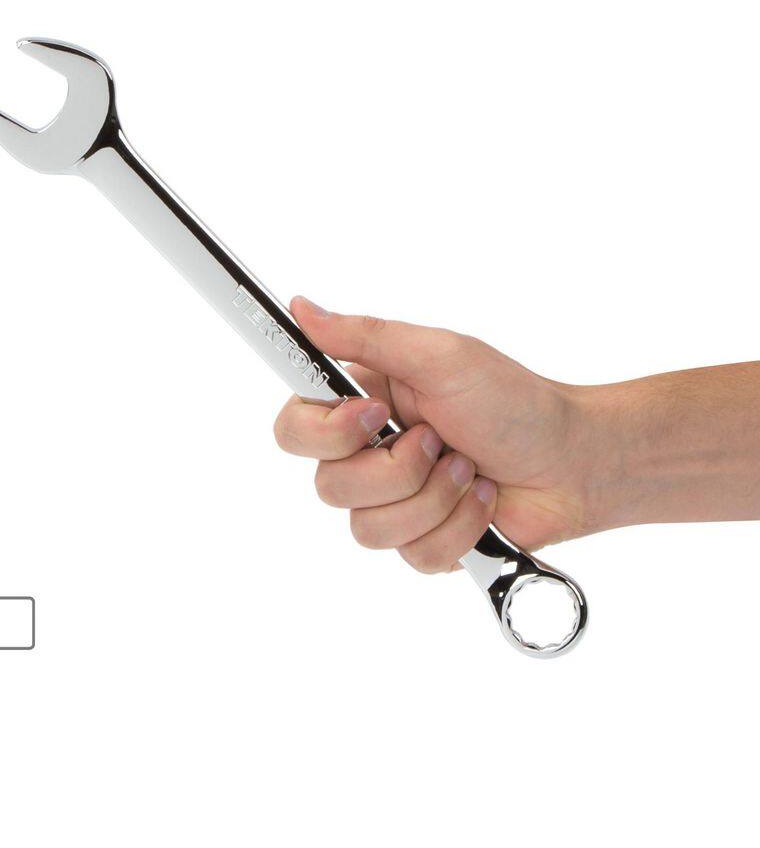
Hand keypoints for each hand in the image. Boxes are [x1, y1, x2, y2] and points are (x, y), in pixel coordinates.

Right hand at [273, 297, 595, 572]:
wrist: (571, 461)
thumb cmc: (512, 400)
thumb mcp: (439, 355)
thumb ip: (365, 335)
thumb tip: (301, 308)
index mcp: (360, 404)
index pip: (293, 430)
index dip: (325, 434)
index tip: (375, 416)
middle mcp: (367, 455)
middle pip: (329, 487)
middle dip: (398, 468)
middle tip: (440, 440)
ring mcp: (392, 502)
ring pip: (368, 529)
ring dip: (434, 498)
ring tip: (468, 469)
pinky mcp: (420, 540)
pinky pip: (412, 554)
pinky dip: (458, 527)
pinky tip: (481, 501)